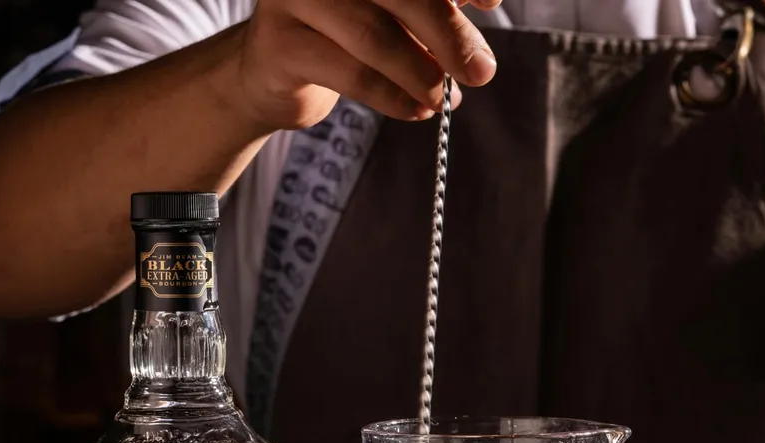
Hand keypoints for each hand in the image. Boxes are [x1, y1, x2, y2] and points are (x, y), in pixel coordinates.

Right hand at [231, 0, 501, 130]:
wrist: (273, 69)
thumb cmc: (345, 32)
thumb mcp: (396, 10)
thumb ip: (438, 2)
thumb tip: (487, 1)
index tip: (491, 2)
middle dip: (448, 33)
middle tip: (481, 71)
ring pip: (375, 36)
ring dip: (422, 75)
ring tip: (444, 100)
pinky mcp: (281, 45)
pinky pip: (351, 74)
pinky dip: (393, 98)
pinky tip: (417, 110)